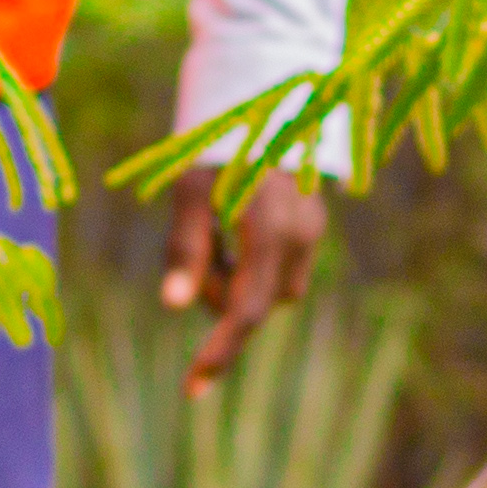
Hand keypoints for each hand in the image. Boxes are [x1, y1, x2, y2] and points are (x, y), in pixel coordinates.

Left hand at [160, 165, 325, 391]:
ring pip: (270, 289)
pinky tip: (237, 225)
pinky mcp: (313, 226)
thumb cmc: (220, 143)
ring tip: (216, 231)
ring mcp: (313, 232)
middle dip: (220, 297)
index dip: (219, 353)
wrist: (269, 98)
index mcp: (269, 230)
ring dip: (236, 279)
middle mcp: (300, 237)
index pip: (245, 311)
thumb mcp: (192, 191)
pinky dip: (252, 263)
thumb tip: (173, 308)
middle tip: (198, 251)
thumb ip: (186, 251)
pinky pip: (280, 268)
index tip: (191, 389)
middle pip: (254, 304)